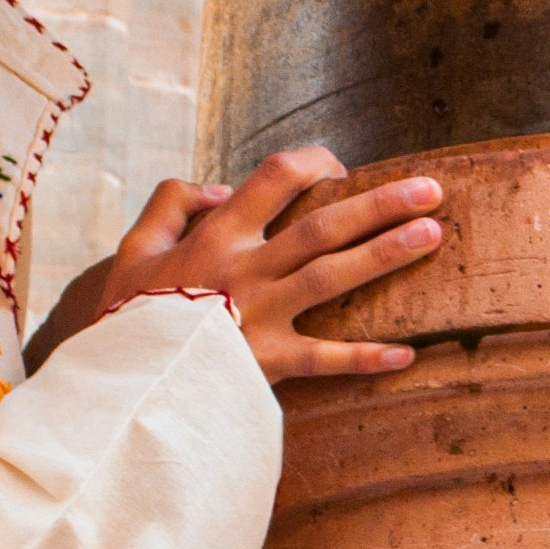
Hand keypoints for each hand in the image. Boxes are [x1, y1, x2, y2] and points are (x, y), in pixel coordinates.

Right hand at [27, 149, 445, 380]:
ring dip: (385, 255)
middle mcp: (246, 269)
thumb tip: (221, 188)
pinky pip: (325, 360)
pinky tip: (407, 352)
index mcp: (216, 237)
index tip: (341, 167)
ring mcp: (260, 316)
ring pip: (332, 277)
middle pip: (322, 226)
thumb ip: (171, 204)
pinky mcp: (266, 364)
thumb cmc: (126, 315)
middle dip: (379, 204)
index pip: (274, 179)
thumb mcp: (133, 249)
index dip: (314, 164)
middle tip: (431, 190)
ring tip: (432, 236)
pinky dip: (366, 358)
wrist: (117, 384)